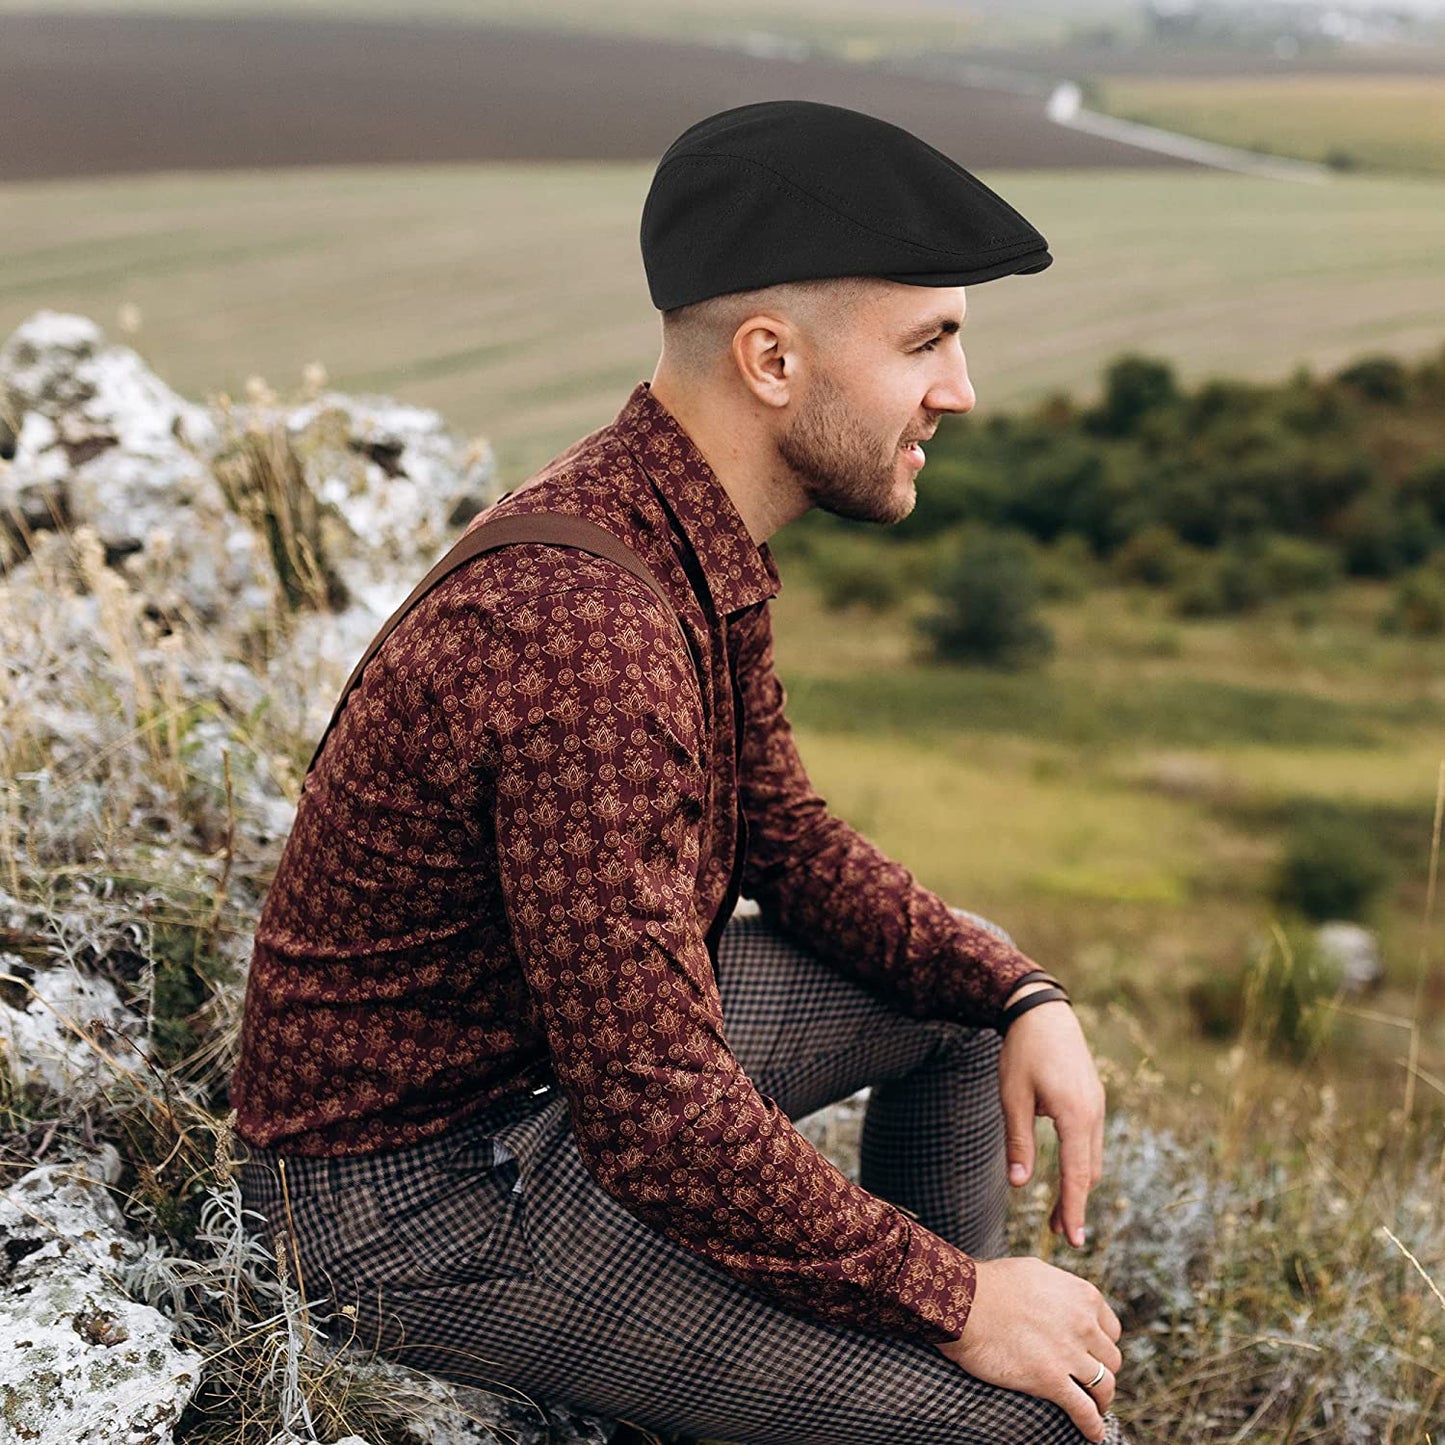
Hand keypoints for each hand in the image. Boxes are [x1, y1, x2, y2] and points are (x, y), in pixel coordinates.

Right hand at [938, 1256, 1122, 1441]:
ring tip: (1094, 1407)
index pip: (1112, 1330)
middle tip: (1090, 1381)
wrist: (964, 1301)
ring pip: (1104, 1386)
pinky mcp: (1051, 1380)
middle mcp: (1083, 1324)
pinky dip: (1092, 1426)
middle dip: (1102, 1371)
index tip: (1093, 1355)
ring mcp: (1069, 1353)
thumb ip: (1061, 1290)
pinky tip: (1093, 1433)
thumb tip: (1068, 1301)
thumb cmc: (993, 1284)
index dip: (1102, 1345)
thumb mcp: (1037, 1273)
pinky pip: (1083, 1410)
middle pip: (1111, 1359)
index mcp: (1082, 1296)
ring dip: (1101, 1400)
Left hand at [999, 982, 1105, 1247]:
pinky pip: (1092, 1140)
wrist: (1041, 1011)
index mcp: (1075, 1116)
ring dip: (1079, 1185)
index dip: (1074, 1210)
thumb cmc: (1022, 1052)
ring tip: (1061, 1211)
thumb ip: (1019, 1142)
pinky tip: (1069, 1172)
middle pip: (1088, 1172)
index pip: (1076, 1175)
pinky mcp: (1093, 1098)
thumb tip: (1020, 1185)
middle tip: (1061, 1234)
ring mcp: (1097, 1106)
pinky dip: (1082, 1163)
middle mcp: (1094, 1114)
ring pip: (1093, 1157)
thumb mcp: (1013, 1098)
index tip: (1075, 1241)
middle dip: (1076, 1204)